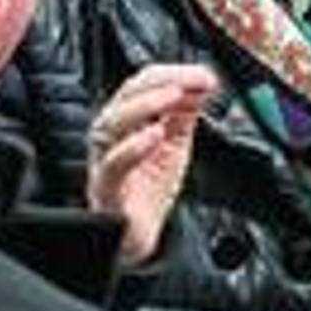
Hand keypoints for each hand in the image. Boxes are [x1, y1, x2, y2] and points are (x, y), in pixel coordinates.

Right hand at [86, 63, 217, 265]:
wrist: (136, 237)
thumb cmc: (148, 191)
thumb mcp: (176, 144)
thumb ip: (185, 114)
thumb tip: (201, 83)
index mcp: (128, 120)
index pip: (144, 83)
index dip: (174, 73)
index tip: (205, 75)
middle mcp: (112, 135)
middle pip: (126, 94)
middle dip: (162, 81)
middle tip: (193, 80)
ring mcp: (105, 160)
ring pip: (111, 123)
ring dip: (145, 105)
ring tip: (174, 96)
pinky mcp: (106, 187)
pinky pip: (113, 163)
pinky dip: (133, 146)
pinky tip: (155, 135)